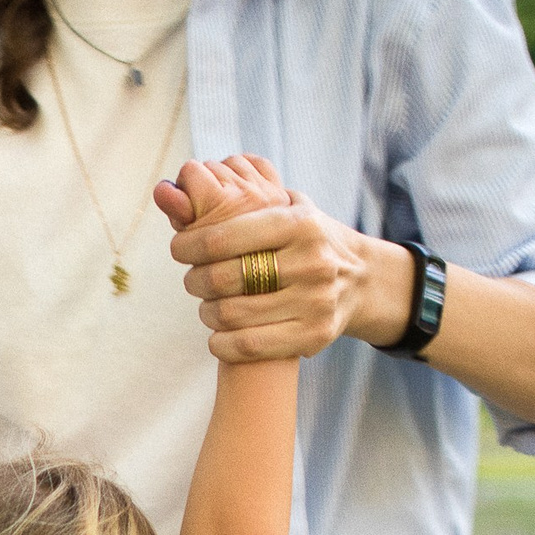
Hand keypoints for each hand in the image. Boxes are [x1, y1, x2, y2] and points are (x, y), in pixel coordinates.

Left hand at [154, 154, 406, 362]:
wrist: (362, 278)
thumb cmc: (306, 239)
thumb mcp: (287, 208)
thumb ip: (239, 200)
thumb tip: (172, 188)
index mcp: (300, 223)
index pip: (225, 237)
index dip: (190, 245)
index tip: (178, 248)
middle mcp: (312, 261)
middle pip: (225, 278)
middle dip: (196, 280)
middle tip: (192, 280)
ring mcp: (315, 301)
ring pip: (233, 314)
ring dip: (207, 313)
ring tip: (206, 307)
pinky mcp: (315, 335)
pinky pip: (250, 345)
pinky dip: (222, 344)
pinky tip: (216, 337)